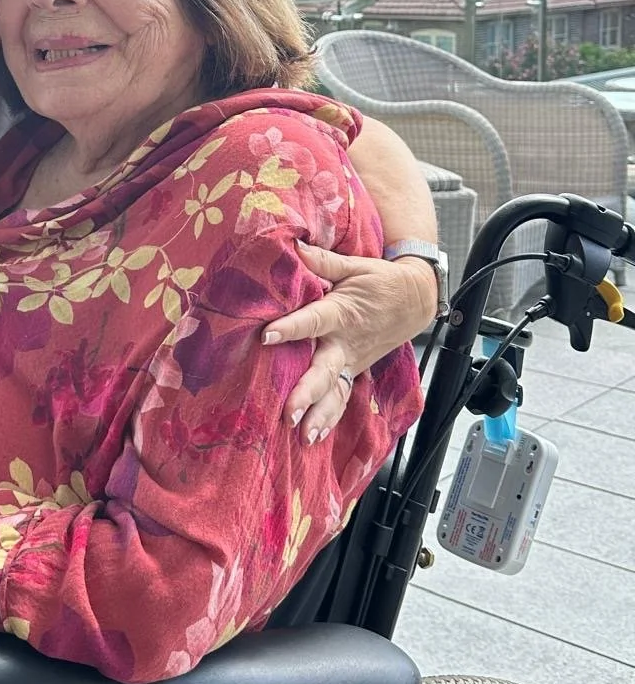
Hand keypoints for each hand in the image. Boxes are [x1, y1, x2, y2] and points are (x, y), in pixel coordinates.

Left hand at [263, 243, 436, 441]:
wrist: (416, 299)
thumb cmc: (381, 280)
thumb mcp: (355, 265)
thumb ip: (323, 260)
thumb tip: (293, 246)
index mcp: (341, 312)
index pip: (313, 321)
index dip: (290, 328)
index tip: (267, 336)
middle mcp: (345, 342)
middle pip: (324, 370)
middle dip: (307, 392)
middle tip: (289, 413)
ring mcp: (352, 360)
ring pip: (335, 391)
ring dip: (319, 414)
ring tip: (303, 436)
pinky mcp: (355, 369)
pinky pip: (342, 397)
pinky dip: (330, 418)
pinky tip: (314, 437)